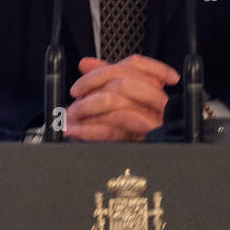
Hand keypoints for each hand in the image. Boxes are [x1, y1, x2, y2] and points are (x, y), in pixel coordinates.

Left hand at [64, 55, 180, 141]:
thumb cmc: (132, 134)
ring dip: (87, 107)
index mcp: (154, 88)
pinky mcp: (148, 139)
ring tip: (71, 116)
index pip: (135, 64)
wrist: (151, 165)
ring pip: (117, 100)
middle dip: (91, 85)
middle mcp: (158, 101)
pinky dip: (91, 128)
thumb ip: (107, 81)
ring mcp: (156, 119)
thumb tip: (86, 64)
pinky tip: (77, 131)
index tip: (83, 68)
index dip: (104, 66)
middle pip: (122, 79)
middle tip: (74, 97)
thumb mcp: (120, 104)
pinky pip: (115, 128)